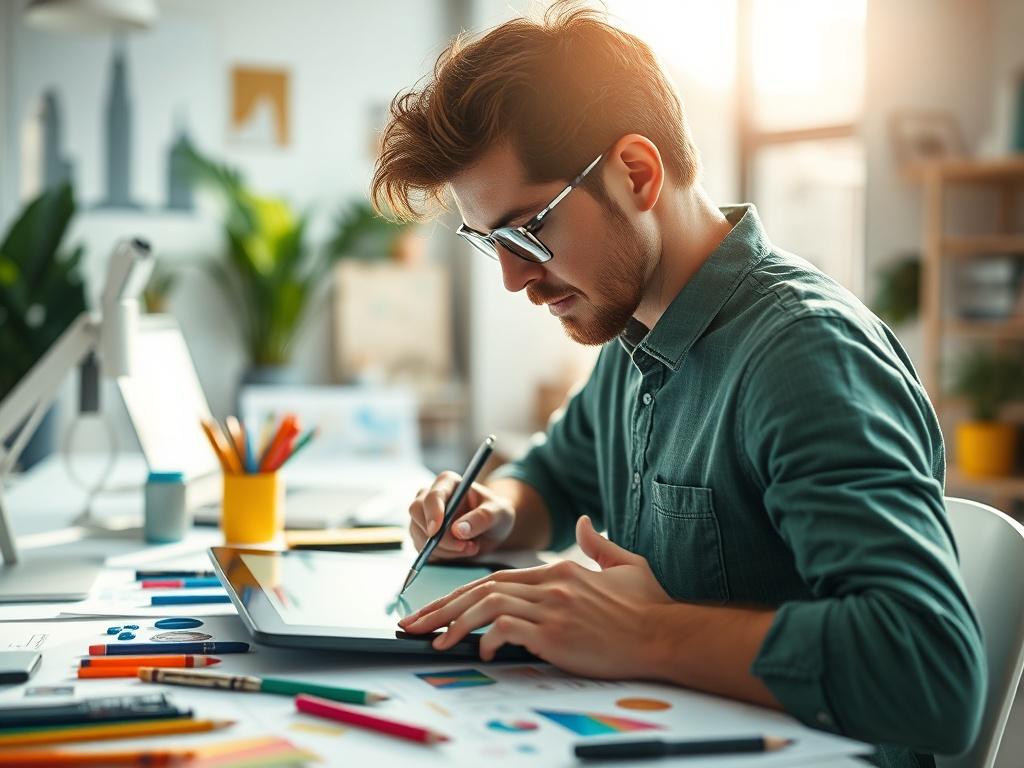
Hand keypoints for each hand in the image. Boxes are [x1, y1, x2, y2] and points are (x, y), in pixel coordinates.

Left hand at [398, 516, 673, 677]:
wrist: (666, 634)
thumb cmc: (649, 606)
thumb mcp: (626, 565)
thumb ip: (598, 543)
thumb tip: (584, 522)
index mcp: (559, 570)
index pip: (497, 577)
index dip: (461, 591)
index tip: (438, 607)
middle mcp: (550, 585)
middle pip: (482, 589)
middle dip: (441, 607)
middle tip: (414, 624)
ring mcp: (552, 608)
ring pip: (488, 605)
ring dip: (455, 624)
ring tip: (435, 642)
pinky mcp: (557, 633)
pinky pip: (508, 630)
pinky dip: (488, 639)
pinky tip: (481, 651)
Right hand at [407, 472, 515, 559]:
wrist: (492, 529)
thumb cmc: (496, 513)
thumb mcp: (499, 513)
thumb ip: (482, 518)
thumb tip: (458, 530)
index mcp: (448, 482)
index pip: (432, 494)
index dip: (432, 512)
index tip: (436, 531)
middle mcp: (431, 496)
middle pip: (416, 512)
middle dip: (438, 536)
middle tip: (463, 546)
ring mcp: (424, 516)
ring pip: (418, 534)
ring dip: (444, 549)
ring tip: (470, 547)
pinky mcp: (422, 535)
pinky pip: (422, 549)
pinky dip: (441, 556)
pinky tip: (460, 552)